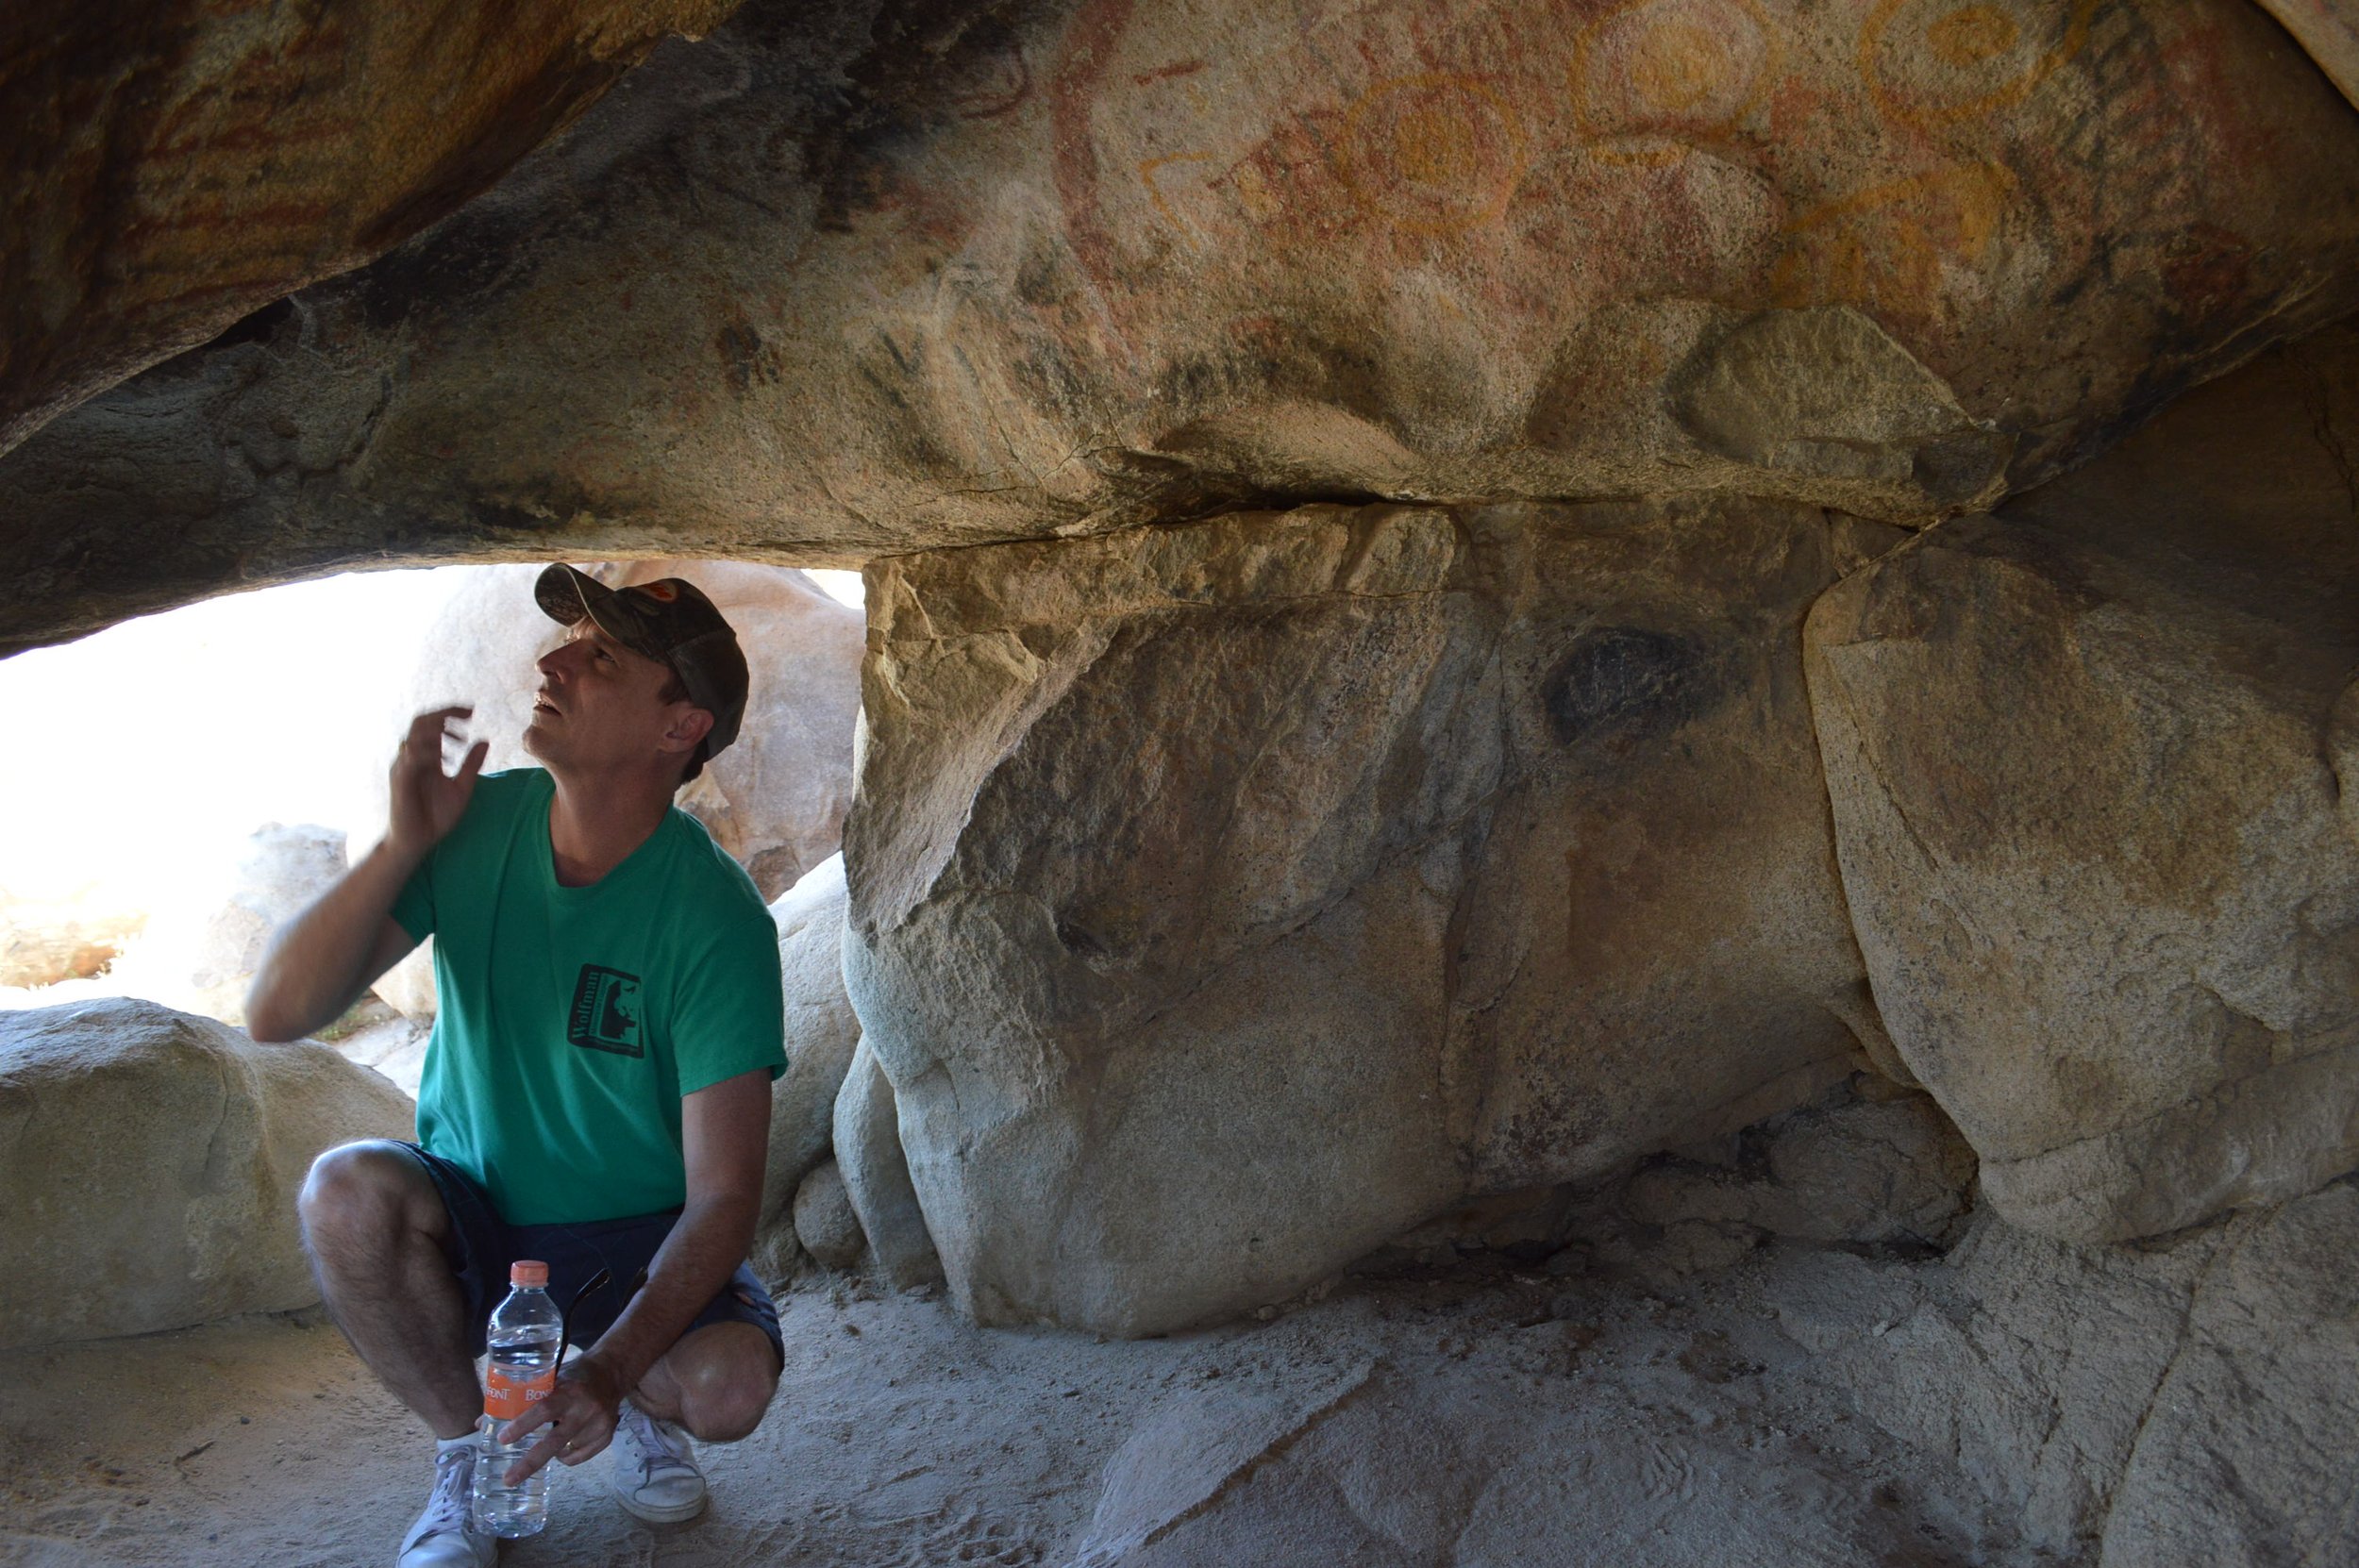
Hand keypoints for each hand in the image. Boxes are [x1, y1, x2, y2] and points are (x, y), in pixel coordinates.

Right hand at [387, 707, 487, 857]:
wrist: (417, 841)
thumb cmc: (436, 816)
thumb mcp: (462, 788)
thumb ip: (471, 765)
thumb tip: (485, 740)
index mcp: (427, 756)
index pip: (433, 723)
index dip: (450, 711)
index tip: (472, 710)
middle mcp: (412, 757)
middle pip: (420, 722)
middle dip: (444, 713)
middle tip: (469, 715)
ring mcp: (403, 767)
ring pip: (413, 736)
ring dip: (438, 732)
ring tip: (460, 740)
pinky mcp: (400, 780)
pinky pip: (410, 758)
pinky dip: (429, 753)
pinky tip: (447, 759)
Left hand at [496, 1354, 627, 1484]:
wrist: (612, 1373)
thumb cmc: (573, 1376)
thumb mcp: (549, 1379)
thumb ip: (520, 1400)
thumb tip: (482, 1423)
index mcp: (570, 1391)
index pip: (544, 1409)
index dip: (523, 1425)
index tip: (503, 1438)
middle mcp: (586, 1409)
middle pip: (554, 1442)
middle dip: (529, 1463)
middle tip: (508, 1479)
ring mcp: (599, 1424)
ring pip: (564, 1452)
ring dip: (551, 1451)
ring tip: (554, 1434)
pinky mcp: (607, 1436)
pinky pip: (578, 1457)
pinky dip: (567, 1455)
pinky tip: (568, 1442)